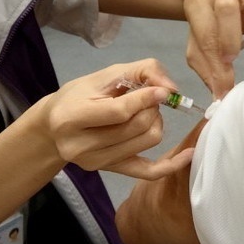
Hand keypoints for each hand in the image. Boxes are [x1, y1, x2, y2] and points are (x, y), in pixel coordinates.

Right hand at [25, 59, 192, 180]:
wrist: (54, 127)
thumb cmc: (79, 95)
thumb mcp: (104, 75)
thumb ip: (140, 71)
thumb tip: (171, 89)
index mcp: (72, 117)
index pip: (118, 112)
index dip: (146, 99)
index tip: (163, 91)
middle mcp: (81, 146)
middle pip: (137, 127)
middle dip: (151, 107)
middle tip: (148, 97)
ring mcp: (96, 163)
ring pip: (147, 142)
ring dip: (156, 121)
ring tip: (145, 112)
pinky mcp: (111, 171)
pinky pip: (148, 172)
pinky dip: (171, 164)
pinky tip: (188, 153)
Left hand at [184, 0, 243, 96]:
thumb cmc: (216, 27)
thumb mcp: (205, 48)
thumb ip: (208, 69)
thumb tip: (219, 97)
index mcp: (197, 2)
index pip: (203, 30)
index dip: (213, 60)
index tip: (224, 85)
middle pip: (224, 3)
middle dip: (229, 34)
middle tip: (234, 57)